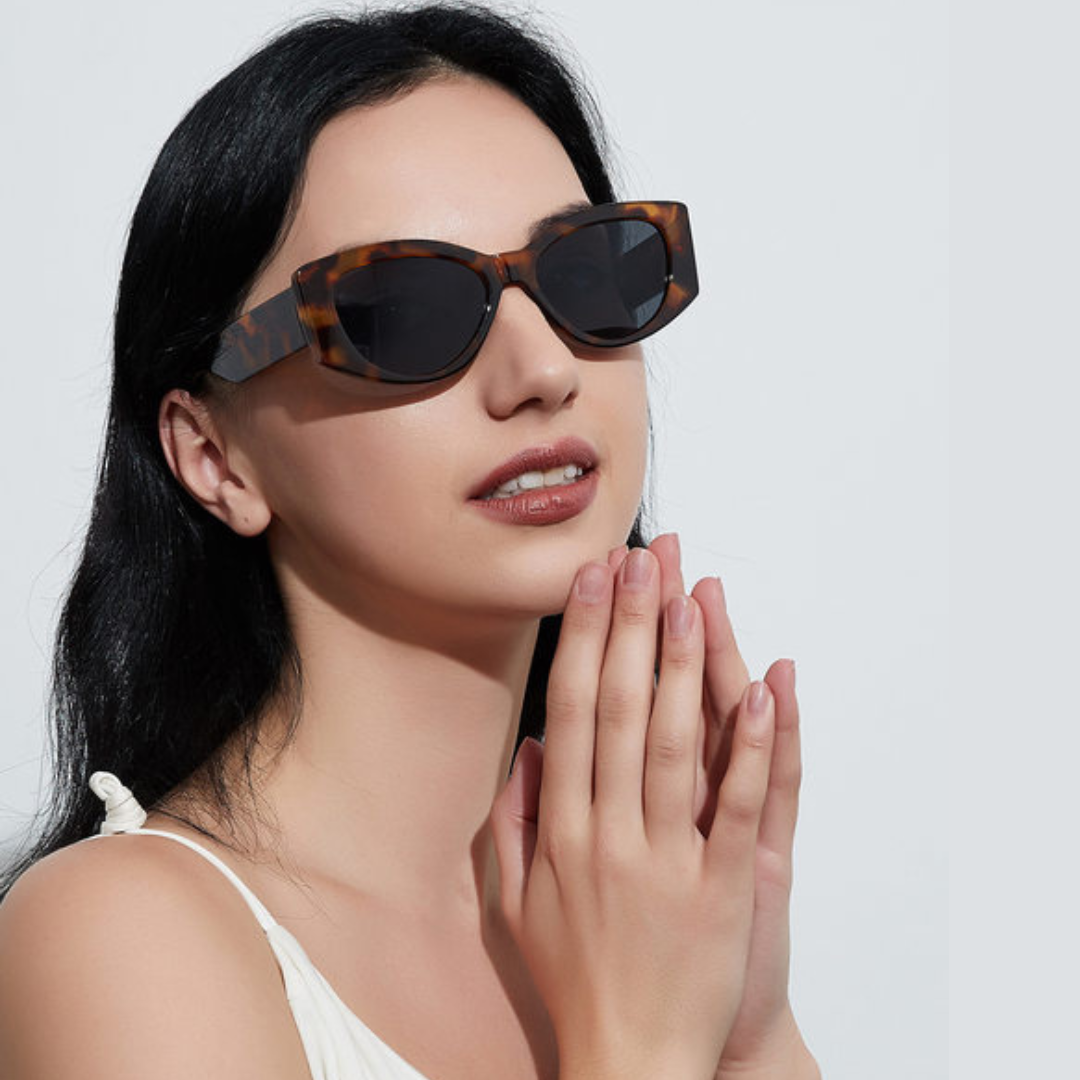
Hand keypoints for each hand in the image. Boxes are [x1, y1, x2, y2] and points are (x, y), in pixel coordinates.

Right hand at [490, 548, 777, 1079]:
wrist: (632, 1060)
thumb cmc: (577, 979)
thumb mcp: (517, 905)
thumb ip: (513, 824)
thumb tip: (530, 752)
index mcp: (560, 830)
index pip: (570, 712)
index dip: (581, 640)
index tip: (590, 583)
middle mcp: (607, 833)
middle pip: (618, 709)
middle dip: (631, 626)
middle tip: (641, 560)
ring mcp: (666, 859)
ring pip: (673, 743)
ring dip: (682, 666)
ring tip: (691, 599)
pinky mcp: (723, 888)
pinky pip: (738, 806)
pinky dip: (748, 746)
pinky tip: (759, 690)